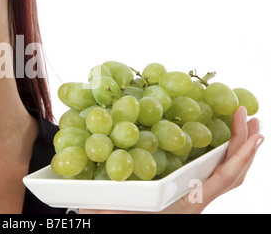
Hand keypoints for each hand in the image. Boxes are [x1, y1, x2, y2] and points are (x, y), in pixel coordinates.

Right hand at [80, 106, 263, 213]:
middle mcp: (196, 201)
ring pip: (227, 177)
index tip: (251, 127)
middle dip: (247, 145)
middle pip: (234, 175)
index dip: (241, 152)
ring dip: (239, 152)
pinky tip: (216, 147)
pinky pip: (214, 177)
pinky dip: (223, 159)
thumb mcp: (119, 212)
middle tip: (253, 118)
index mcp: (187, 203)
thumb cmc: (125, 218)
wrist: (124, 229)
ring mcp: (194, 200)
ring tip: (243, 127)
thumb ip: (108, 203)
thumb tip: (89, 192)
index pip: (224, 177)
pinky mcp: (187, 198)